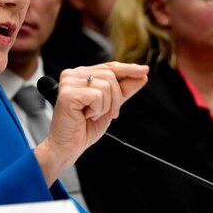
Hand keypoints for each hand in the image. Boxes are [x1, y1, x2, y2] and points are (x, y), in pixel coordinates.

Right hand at [35, 62, 147, 184]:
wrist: (69, 146)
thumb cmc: (84, 127)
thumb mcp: (110, 105)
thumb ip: (124, 89)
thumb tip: (142, 76)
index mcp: (81, 75)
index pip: (109, 67)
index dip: (128, 69)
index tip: (144, 70)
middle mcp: (73, 74)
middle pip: (110, 75)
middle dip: (116, 98)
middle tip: (109, 114)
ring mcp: (69, 82)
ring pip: (105, 86)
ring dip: (105, 106)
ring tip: (92, 115)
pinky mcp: (68, 93)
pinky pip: (97, 96)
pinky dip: (97, 110)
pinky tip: (85, 116)